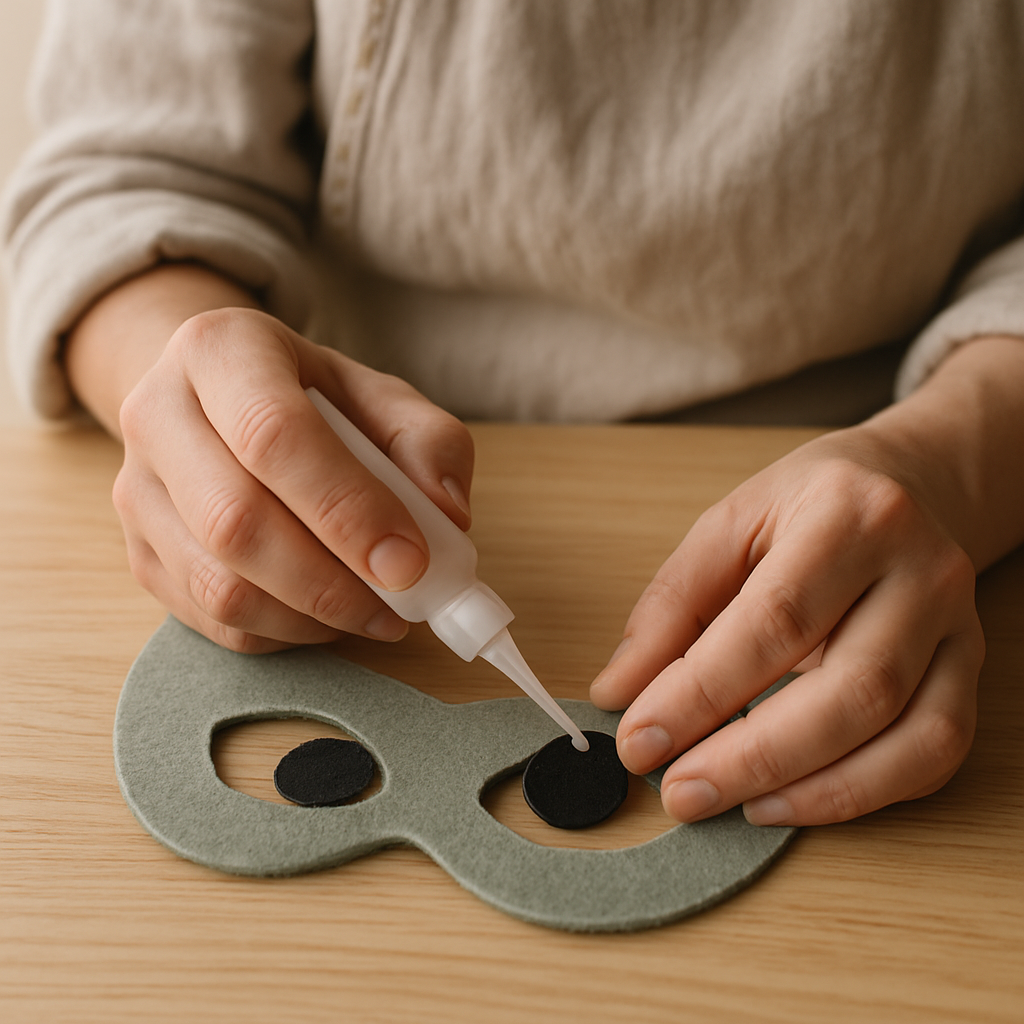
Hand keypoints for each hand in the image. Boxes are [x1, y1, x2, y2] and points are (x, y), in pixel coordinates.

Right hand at [109, 304, 472, 652]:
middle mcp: (156, 413)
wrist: (219, 401)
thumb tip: (446, 517)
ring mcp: (136, 489)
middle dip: (330, 580)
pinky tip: (327, 617)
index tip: (410, 562)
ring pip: (217, 584)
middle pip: (234, 520)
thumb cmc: (311, 398)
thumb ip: (429, 443)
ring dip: (310, 618)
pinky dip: (282, 634)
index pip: (274, 435)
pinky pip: (210, 620)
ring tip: (374, 614)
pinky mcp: (139, 553)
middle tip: (401, 603)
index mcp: (221, 350)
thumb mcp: (380, 395)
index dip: (347, 509)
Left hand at [589, 427, 984, 825]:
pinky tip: (795, 799)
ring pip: (906, 733)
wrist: (903, 486)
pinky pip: (936, 750)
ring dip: (812, 789)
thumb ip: (670, 608)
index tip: (639, 739)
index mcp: (847, 515)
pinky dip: (865, 792)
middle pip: (849, 689)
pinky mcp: (969, 668)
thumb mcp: (725, 527)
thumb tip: (618, 691)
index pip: (773, 620)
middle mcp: (921, 570)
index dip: (701, 691)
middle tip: (680, 791)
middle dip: (754, 756)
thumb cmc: (805, 506)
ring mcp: (958, 625)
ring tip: (733, 806)